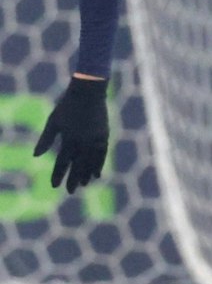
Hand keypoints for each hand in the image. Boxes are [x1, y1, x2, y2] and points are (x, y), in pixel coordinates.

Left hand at [35, 75, 107, 192]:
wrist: (89, 92)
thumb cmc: (67, 105)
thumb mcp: (53, 121)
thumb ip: (45, 139)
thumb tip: (35, 156)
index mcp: (69, 138)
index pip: (62, 161)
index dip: (58, 174)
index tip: (54, 185)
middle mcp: (83, 141)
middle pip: (78, 165)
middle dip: (74, 179)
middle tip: (71, 191)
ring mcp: (95, 139)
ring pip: (91, 161)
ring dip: (87, 174)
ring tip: (84, 185)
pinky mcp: (104, 136)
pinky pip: (102, 154)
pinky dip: (99, 165)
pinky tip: (97, 173)